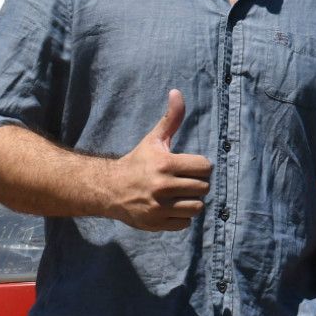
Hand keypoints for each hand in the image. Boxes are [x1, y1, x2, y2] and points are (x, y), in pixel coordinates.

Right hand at [106, 90, 211, 230]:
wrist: (110, 189)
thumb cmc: (138, 162)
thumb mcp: (154, 139)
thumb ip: (171, 118)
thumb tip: (177, 92)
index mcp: (165, 164)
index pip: (205, 167)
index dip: (201, 166)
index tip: (190, 167)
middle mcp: (162, 186)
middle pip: (203, 188)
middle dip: (197, 184)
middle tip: (184, 181)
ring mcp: (159, 207)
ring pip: (197, 207)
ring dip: (192, 201)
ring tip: (180, 195)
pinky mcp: (156, 223)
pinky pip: (185, 223)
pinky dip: (182, 217)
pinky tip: (171, 207)